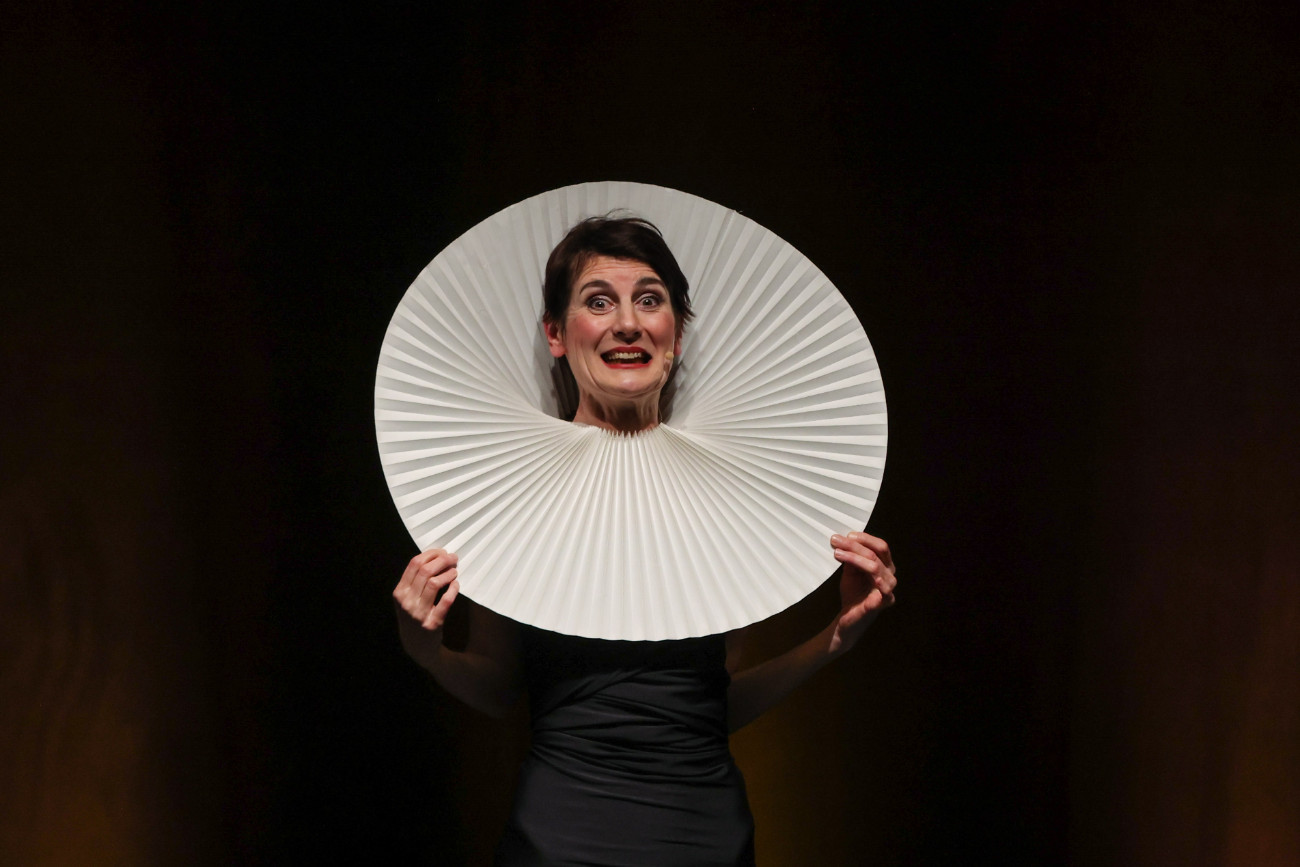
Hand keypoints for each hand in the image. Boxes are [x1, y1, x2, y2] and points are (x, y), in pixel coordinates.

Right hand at [392, 548, 459, 667]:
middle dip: (442, 560)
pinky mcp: (432, 623)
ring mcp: (418, 613)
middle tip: (453, 558)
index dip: (431, 554)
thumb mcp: (406, 599)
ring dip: (448, 573)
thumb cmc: (414, 616)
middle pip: (425, 571)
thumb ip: (415, 581)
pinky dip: (453, 590)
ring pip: (435, 583)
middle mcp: (406, 602)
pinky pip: (446, 601)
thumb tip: (435, 556)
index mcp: (399, 592)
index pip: (414, 564)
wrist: (416, 646)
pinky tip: (456, 585)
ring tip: (455, 572)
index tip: (442, 552)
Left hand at [829, 532, 896, 652]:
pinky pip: (881, 592)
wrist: (849, 618)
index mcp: (885, 566)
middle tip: (836, 541)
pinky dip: (874, 582)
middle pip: (876, 555)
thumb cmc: (853, 592)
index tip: (847, 535)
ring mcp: (887, 591)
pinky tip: (865, 577)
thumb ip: (851, 557)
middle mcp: (890, 576)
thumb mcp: (851, 571)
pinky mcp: (881, 604)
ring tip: (838, 554)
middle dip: (855, 546)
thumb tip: (843, 539)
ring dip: (855, 558)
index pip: (881, 547)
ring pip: (875, 568)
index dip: (865, 538)